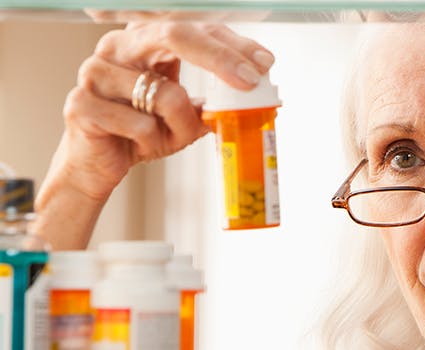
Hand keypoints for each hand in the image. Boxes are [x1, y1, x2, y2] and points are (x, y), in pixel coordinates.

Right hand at [36, 22, 274, 248]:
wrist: (97, 165)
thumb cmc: (141, 133)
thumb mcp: (185, 116)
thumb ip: (214, 102)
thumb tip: (256, 94)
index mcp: (144, 41)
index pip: (195, 29)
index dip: (232, 44)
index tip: (263, 62)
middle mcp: (117, 47)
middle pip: (174, 35)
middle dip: (219, 57)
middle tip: (249, 81)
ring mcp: (95, 71)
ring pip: (164, 94)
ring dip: (179, 126)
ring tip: (163, 137)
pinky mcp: (81, 103)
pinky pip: (139, 125)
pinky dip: (150, 143)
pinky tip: (137, 145)